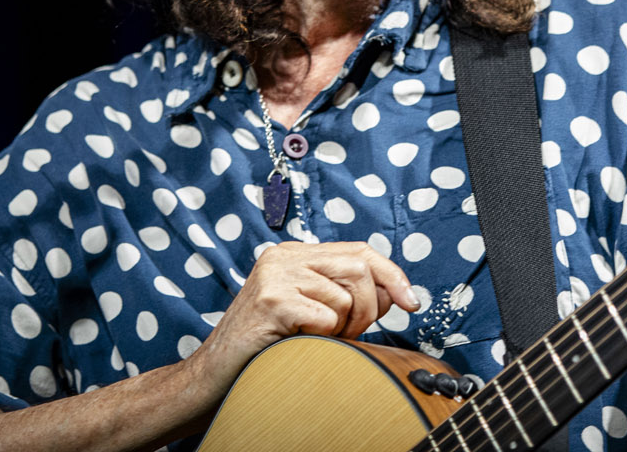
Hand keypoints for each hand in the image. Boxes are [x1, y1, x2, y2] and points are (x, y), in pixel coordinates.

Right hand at [186, 241, 419, 395]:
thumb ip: (348, 296)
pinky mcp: (270, 299)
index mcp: (296, 253)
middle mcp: (284, 255)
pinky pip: (324, 317)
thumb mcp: (313, 313)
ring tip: (314, 339)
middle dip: (368, 308)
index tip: (411, 302)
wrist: (215, 375)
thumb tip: (392, 293)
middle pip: (359, 267)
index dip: (392, 275)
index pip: (360, 251)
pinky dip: (321, 337)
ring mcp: (275, 273)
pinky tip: (296, 342)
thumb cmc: (267, 347)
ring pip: (344, 297)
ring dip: (341, 328)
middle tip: (351, 334)